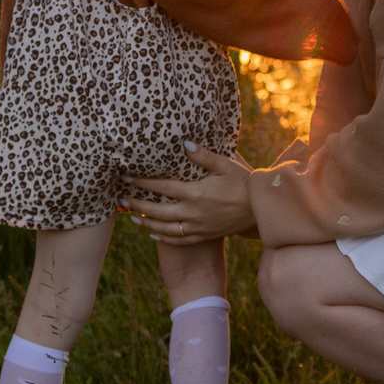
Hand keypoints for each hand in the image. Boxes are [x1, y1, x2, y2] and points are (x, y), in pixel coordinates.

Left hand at [124, 147, 256, 245]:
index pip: (162, 188)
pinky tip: (152, 234)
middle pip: (158, 210)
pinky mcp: (205, 236)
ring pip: (165, 227)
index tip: (127, 178)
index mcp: (195, 193)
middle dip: (137, 203)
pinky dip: (164, 237)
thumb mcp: (225, 165)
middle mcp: (193, 213)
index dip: (142, 183)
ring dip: (146, 222)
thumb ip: (203, 156)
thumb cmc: (244, 183)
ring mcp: (198, 227)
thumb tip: (184, 144)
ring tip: (131, 217)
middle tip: (121, 198)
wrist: (262, 210)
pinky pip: (180, 240)